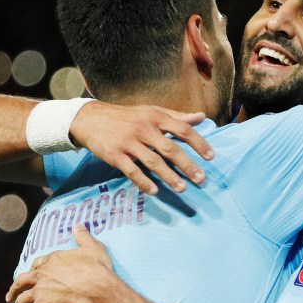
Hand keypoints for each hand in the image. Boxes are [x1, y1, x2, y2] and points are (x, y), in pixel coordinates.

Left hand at [6, 225, 115, 302]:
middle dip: (15, 289)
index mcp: (53, 260)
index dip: (34, 269)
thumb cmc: (96, 268)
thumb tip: (78, 225)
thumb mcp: (92, 247)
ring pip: (21, 300)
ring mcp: (39, 291)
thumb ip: (83, 236)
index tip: (32, 272)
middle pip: (23, 281)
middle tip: (11, 295)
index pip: (38, 264)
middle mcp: (42, 275)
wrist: (94, 288)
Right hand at [70, 102, 213, 194]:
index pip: (182, 129)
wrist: (91, 118)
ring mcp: (129, 142)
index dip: (198, 143)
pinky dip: (144, 182)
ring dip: (169, 176)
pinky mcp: (115, 155)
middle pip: (170, 148)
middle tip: (201, 179)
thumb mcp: (151, 111)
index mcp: (155, 117)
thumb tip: (202, 117)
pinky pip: (132, 171)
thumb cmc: (127, 117)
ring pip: (152, 162)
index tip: (211, 157)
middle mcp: (144, 129)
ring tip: (182, 188)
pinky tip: (155, 191)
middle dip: (187, 165)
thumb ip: (177, 116)